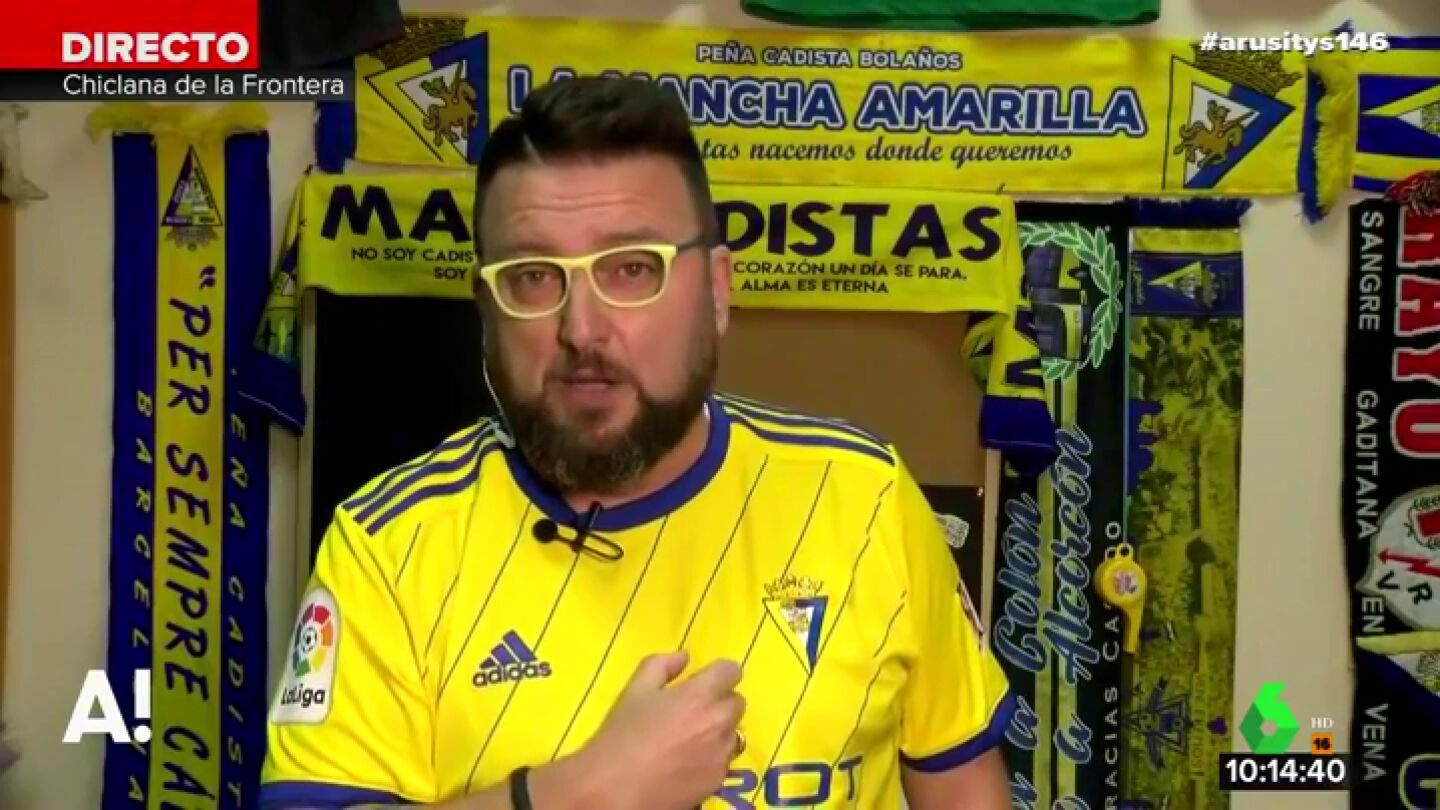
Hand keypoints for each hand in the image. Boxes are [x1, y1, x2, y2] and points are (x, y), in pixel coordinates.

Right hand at [567, 651, 744, 809]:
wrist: (616, 788)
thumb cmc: (623, 734)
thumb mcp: (635, 690)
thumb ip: (661, 665)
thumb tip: (684, 657)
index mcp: (700, 695)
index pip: (731, 671)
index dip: (718, 673)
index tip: (703, 681)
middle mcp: (718, 722)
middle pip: (737, 702)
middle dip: (719, 701)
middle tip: (692, 710)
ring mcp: (721, 753)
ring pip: (733, 732)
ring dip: (718, 730)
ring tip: (689, 739)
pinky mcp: (718, 779)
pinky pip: (724, 760)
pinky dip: (712, 757)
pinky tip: (687, 762)